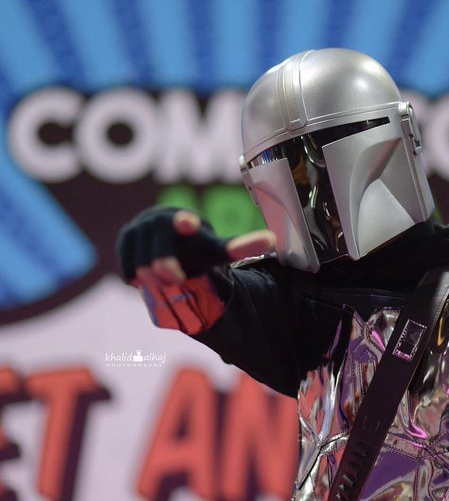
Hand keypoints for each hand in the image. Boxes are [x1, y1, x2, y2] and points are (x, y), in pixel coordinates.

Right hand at [116, 207, 275, 286]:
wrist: (166, 235)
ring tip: (165, 272)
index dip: (186, 224)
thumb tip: (273, 240)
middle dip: (167, 269)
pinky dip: (139, 277)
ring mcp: (138, 229)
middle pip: (160, 257)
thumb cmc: (196, 243)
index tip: (188, 223)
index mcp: (186, 222)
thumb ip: (242, 247)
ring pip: (141, 266)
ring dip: (154, 277)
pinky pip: (128, 269)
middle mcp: (159, 221)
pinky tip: (148, 271)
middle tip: (176, 279)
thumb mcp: (217, 248)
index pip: (185, 223)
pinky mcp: (123, 240)